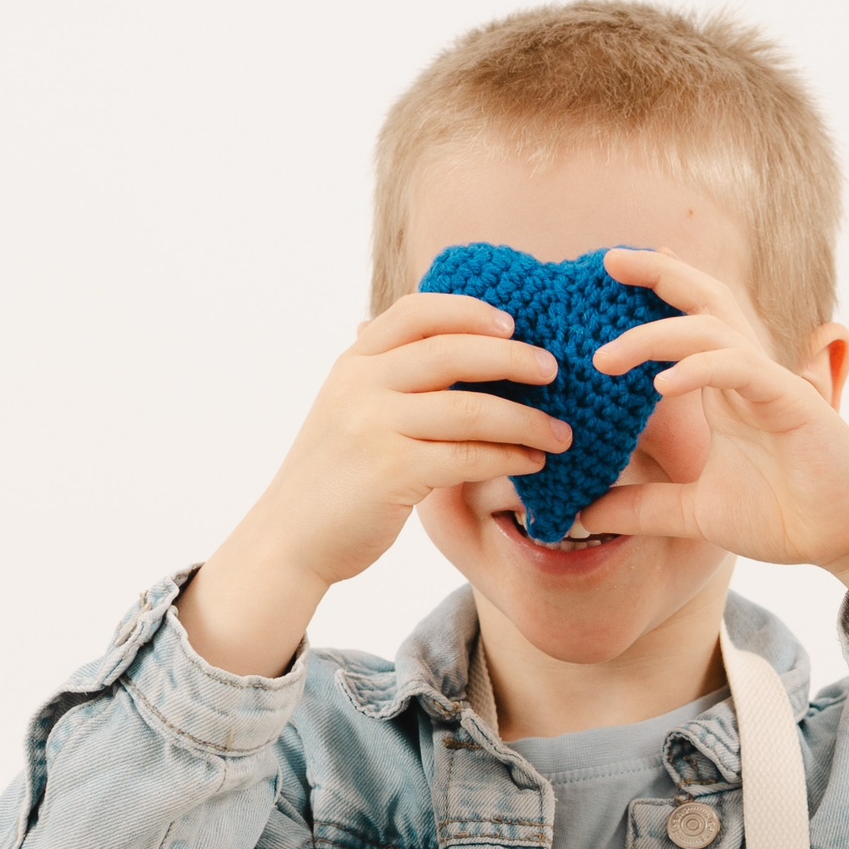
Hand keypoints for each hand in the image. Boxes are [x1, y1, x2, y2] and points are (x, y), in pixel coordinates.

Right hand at [180, 295, 568, 675]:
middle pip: (453, 351)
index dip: (470, 310)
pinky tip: (532, 462)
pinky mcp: (390, 472)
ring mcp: (373, 427)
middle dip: (514, 358)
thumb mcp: (350, 409)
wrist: (289, 539)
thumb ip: (391, 376)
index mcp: (354, 362)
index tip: (512, 324)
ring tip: (560, 432)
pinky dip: (508, 456)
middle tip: (553, 371)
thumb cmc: (335, 476)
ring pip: (471, 408)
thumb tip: (457, 343)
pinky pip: (467, 457)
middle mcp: (361, 385)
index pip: (417, 311)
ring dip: (526, 420)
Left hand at [580, 248, 848, 651]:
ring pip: (711, 329)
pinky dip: (699, 368)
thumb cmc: (783, 515)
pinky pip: (740, 369)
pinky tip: (662, 384)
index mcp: (724, 389)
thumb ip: (640, 507)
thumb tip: (579, 516)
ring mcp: (769, 385)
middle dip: (656, 274)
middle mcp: (745, 375)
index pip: (687, 323)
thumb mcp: (692, 512)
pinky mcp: (792, 403)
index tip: (607, 278)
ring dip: (655, 334)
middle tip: (606, 259)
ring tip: (605, 356)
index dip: (653, 294)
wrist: (846, 538)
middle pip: (703, 300)